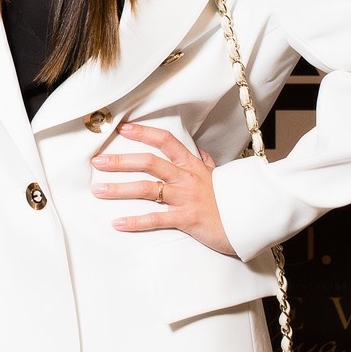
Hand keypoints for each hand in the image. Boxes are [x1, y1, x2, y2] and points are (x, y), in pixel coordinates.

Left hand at [92, 122, 235, 254]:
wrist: (253, 221)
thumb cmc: (233, 200)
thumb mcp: (219, 176)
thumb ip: (205, 163)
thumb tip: (198, 151)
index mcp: (193, 165)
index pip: (166, 142)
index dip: (144, 133)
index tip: (123, 129)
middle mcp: (186, 178)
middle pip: (149, 163)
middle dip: (121, 161)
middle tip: (97, 161)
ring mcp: (186, 198)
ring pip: (147, 188)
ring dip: (120, 189)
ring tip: (98, 191)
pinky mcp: (187, 219)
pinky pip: (157, 219)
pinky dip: (136, 221)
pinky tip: (118, 223)